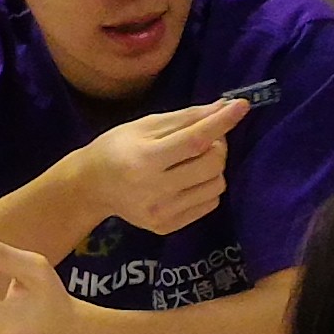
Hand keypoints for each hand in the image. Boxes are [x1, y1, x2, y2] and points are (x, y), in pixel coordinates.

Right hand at [58, 95, 244, 235]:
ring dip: (214, 168)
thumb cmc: (117, 147)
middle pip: (212, 165)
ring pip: (216, 186)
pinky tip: (188, 179)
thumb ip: (186, 118)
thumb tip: (224, 107)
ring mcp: (162, 213)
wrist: (92, 187)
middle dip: (218, 145)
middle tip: (204, 138)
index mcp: (145, 159)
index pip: (194, 141)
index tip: (241, 107)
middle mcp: (155, 190)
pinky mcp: (168, 227)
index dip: (221, 123)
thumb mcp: (145, 125)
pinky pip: (209, 204)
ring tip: (193, 161)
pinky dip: (207, 187)